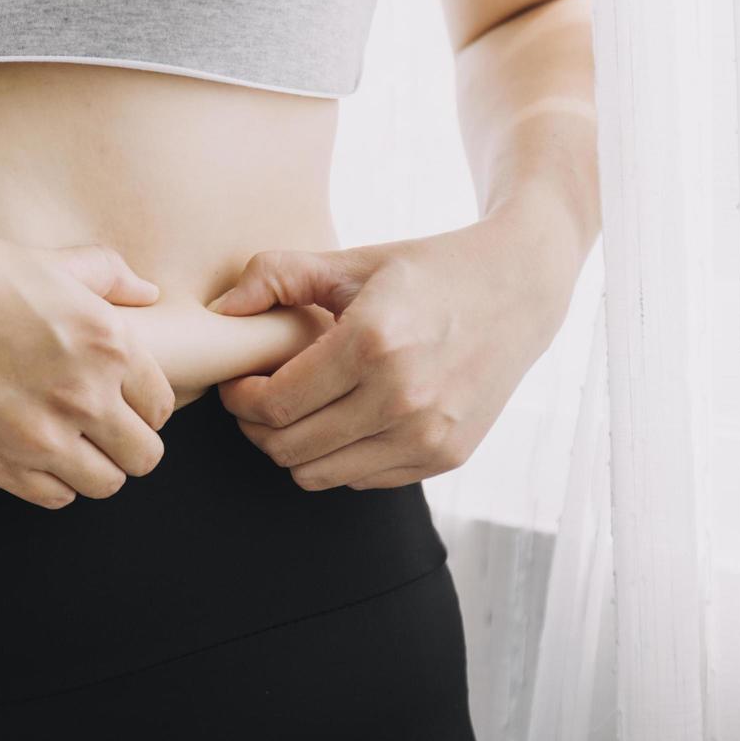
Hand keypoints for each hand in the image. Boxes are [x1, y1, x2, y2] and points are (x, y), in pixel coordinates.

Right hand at [0, 217, 175, 508]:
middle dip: (127, 443)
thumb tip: (148, 292)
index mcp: (108, 343)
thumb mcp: (51, 262)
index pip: (162, 406)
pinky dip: (52, 482)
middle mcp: (84, 394)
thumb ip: (109, 276)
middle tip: (100, 428)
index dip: (143, 405)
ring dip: (93, 468)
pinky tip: (34, 452)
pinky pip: (55, 497)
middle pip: (145, 456)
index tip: (118, 399)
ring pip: (105, 484)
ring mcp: (40, 435)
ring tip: (70, 444)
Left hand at [204, 200, 580, 490]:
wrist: (519, 289)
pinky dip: (340, 457)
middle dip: (257, 428)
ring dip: (294, 449)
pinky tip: (346, 418)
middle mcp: (402, 398)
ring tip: (299, 410)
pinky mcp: (446, 457)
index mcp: (372, 343)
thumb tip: (220, 314)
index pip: (273, 405)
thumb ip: (277, 275)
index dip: (239, 400)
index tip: (239, 381)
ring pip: (318, 476)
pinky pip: (361, 481)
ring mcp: (428, 435)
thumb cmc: (427, 272)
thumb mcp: (352, 259)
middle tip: (257, 399)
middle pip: (288, 448)